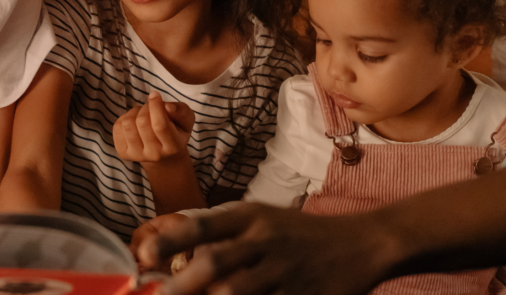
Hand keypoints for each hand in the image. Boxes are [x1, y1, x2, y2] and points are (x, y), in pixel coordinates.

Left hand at [114, 93, 194, 163]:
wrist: (164, 155)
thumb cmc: (176, 131)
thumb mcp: (186, 120)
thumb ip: (181, 111)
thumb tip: (167, 107)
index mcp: (173, 146)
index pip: (160, 126)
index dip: (155, 106)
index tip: (154, 94)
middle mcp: (154, 154)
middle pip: (142, 122)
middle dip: (146, 107)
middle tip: (152, 106)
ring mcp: (137, 155)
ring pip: (127, 124)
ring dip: (135, 112)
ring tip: (143, 114)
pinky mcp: (123, 153)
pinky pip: (117, 127)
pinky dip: (125, 118)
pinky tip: (135, 121)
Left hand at [137, 202, 393, 294]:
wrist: (362, 243)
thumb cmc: (300, 234)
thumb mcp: (264, 219)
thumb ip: (222, 231)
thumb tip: (170, 253)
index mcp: (251, 217)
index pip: (203, 225)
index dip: (171, 240)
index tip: (143, 257)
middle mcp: (265, 240)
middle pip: (215, 262)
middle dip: (181, 285)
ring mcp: (283, 271)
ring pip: (236, 291)